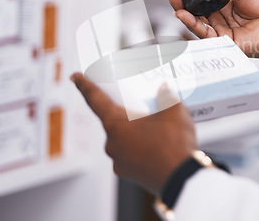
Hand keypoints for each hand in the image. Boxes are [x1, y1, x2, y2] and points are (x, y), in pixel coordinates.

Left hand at [71, 73, 196, 194]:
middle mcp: (112, 143)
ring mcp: (120, 161)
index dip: (85, 86)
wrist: (183, 180)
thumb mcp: (174, 111)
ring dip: (135, 131)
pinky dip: (141, 146)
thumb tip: (164, 91)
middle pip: (114, 120)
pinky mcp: (130, 173)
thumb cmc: (174, 144)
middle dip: (126, 112)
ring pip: (124, 138)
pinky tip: (158, 144)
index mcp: (115, 124)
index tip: (75, 77)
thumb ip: (166, 97)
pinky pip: (132, 154)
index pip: (95, 99)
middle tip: (141, 106)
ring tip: (158, 128)